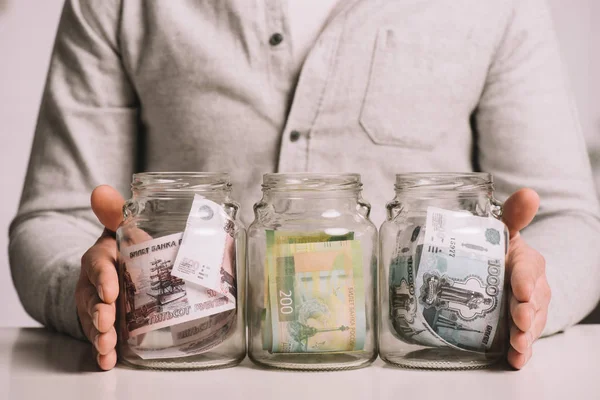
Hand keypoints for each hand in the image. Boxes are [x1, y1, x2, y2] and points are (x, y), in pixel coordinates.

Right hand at [75, 185, 124, 370]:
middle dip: (98, 311)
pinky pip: (101, 338)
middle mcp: (93, 285)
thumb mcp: (121, 231)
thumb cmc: (123, 250)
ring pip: (94, 321)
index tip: (111, 291)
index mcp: (100, 259)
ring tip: (107, 346)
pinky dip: (104, 351)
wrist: (117, 271)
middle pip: (92, 299)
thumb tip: (102, 191)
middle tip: (107, 321)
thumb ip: (116, 214)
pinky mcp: (105, 324)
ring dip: (100, 335)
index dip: (104, 278)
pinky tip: (108, 361)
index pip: (98, 266)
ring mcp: (97, 306)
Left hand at [502, 188, 550, 368]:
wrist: (505, 274)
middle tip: (520, 320)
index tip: (520, 289)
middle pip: (533, 301)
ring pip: (532, 323)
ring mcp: (528, 310)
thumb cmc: (502, 251)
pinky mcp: (520, 328)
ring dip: (526, 336)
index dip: (525, 280)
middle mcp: (532, 288)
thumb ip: (513, 216)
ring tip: (519, 345)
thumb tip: (529, 193)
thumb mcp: (504, 232)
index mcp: (527, 263)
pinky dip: (520, 354)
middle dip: (527, 311)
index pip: (529, 270)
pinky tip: (515, 361)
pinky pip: (525, 341)